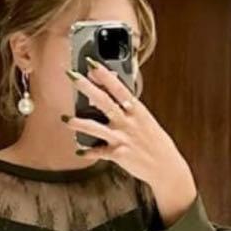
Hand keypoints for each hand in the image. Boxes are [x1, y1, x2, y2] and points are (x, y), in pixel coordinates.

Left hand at [63, 61, 197, 225]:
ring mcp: (122, 138)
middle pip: (104, 101)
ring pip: (97, 128)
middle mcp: (128, 122)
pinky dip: (88, 152)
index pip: (118, 88)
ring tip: (65, 119)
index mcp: (136, 110)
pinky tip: (78, 151)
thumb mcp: (145, 119)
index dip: (104, 75)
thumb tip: (114, 92)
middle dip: (86, 87)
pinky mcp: (118, 155)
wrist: (165, 167)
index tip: (91, 63)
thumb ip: (129, 106)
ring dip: (80, 123)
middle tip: (71, 75)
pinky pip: (99, 152)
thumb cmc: (155, 142)